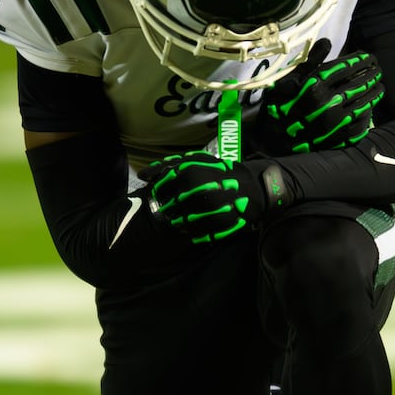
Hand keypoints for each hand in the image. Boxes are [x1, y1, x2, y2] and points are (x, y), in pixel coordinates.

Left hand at [140, 152, 266, 243]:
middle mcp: (196, 191)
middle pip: (168, 209)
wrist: (252, 188)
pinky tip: (196, 225)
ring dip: (179, 222)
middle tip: (178, 207)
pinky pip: (194, 234)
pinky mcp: (216, 227)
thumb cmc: (219, 172)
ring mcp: (207, 210)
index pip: (159, 191)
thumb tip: (142, 176)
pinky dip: (192, 232)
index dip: (160, 195)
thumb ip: (166, 166)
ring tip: (187, 216)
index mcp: (188, 173)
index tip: (167, 195)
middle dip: (169, 210)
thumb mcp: (194, 160)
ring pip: (179, 223)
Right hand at [261, 39, 383, 153]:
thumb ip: (309, 61)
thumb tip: (327, 42)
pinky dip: (368, 114)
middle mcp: (329, 103)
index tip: (368, 56)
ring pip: (364, 102)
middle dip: (372, 74)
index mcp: (316, 86)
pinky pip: (360, 124)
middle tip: (378, 68)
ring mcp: (336, 122)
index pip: (347, 67)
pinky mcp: (339, 138)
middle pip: (359, 83)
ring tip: (380, 86)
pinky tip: (371, 108)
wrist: (272, 141)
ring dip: (375, 92)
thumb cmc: (278, 107)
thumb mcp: (288, 80)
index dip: (361, 60)